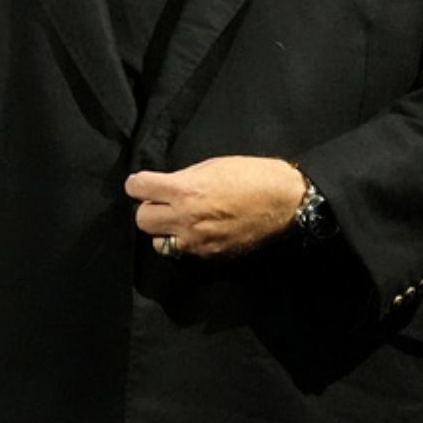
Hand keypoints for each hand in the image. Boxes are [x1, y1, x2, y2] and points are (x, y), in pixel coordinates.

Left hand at [125, 156, 304, 258]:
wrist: (285, 202)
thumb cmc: (251, 176)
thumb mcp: (212, 166)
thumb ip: (183, 179)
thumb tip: (165, 187)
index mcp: (184, 190)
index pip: (137, 189)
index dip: (137, 184)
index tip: (141, 184)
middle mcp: (185, 218)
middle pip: (141, 219)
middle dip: (149, 209)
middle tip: (164, 202)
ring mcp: (197, 241)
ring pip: (157, 242)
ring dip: (164, 231)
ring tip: (179, 221)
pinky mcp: (209, 256)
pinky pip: (183, 252)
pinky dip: (184, 243)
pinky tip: (198, 231)